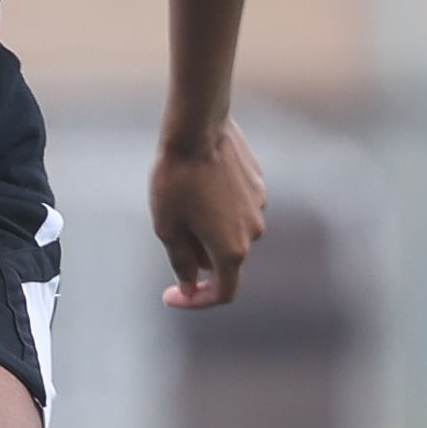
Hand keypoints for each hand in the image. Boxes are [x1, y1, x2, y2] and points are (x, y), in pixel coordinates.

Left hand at [150, 119, 265, 307]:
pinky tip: (198, 179)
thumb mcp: (167, 226)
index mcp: (231, 250)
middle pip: (225, 258)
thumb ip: (181, 261)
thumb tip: (189, 285)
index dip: (197, 300)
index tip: (172, 294)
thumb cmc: (176, 178)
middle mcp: (253, 232)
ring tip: (182, 198)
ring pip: (232, 229)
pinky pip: (236, 204)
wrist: (197, 127)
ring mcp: (259, 205)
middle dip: (198, 255)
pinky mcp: (258, 182)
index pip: (223, 292)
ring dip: (209, 226)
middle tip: (171, 231)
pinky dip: (218, 203)